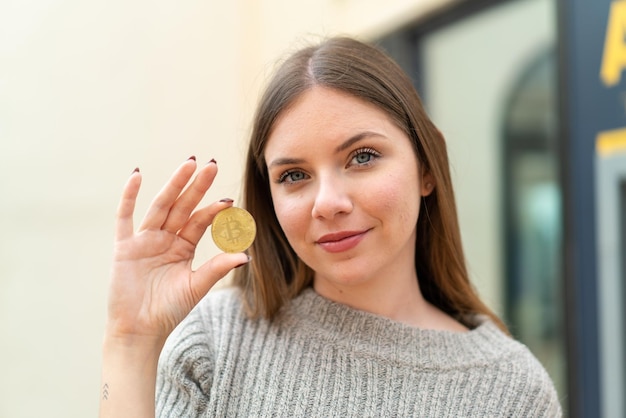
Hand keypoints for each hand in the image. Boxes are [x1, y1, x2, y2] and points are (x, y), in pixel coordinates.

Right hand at [106, 157, 248, 343]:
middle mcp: (165, 239)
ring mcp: (144, 240)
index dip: (213, 210)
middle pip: (182, 206)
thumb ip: (217, 268)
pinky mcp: (125, 247)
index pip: (199, 221)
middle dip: (196, 186)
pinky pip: (125, 217)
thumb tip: (246, 255)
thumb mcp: (197, 286)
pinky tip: (137, 175)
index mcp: (184, 247)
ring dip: (173, 184)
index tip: (229, 201)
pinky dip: (129, 196)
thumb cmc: (169, 310)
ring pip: (160, 206)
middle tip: (211, 164)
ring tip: (188, 164)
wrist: (140, 331)